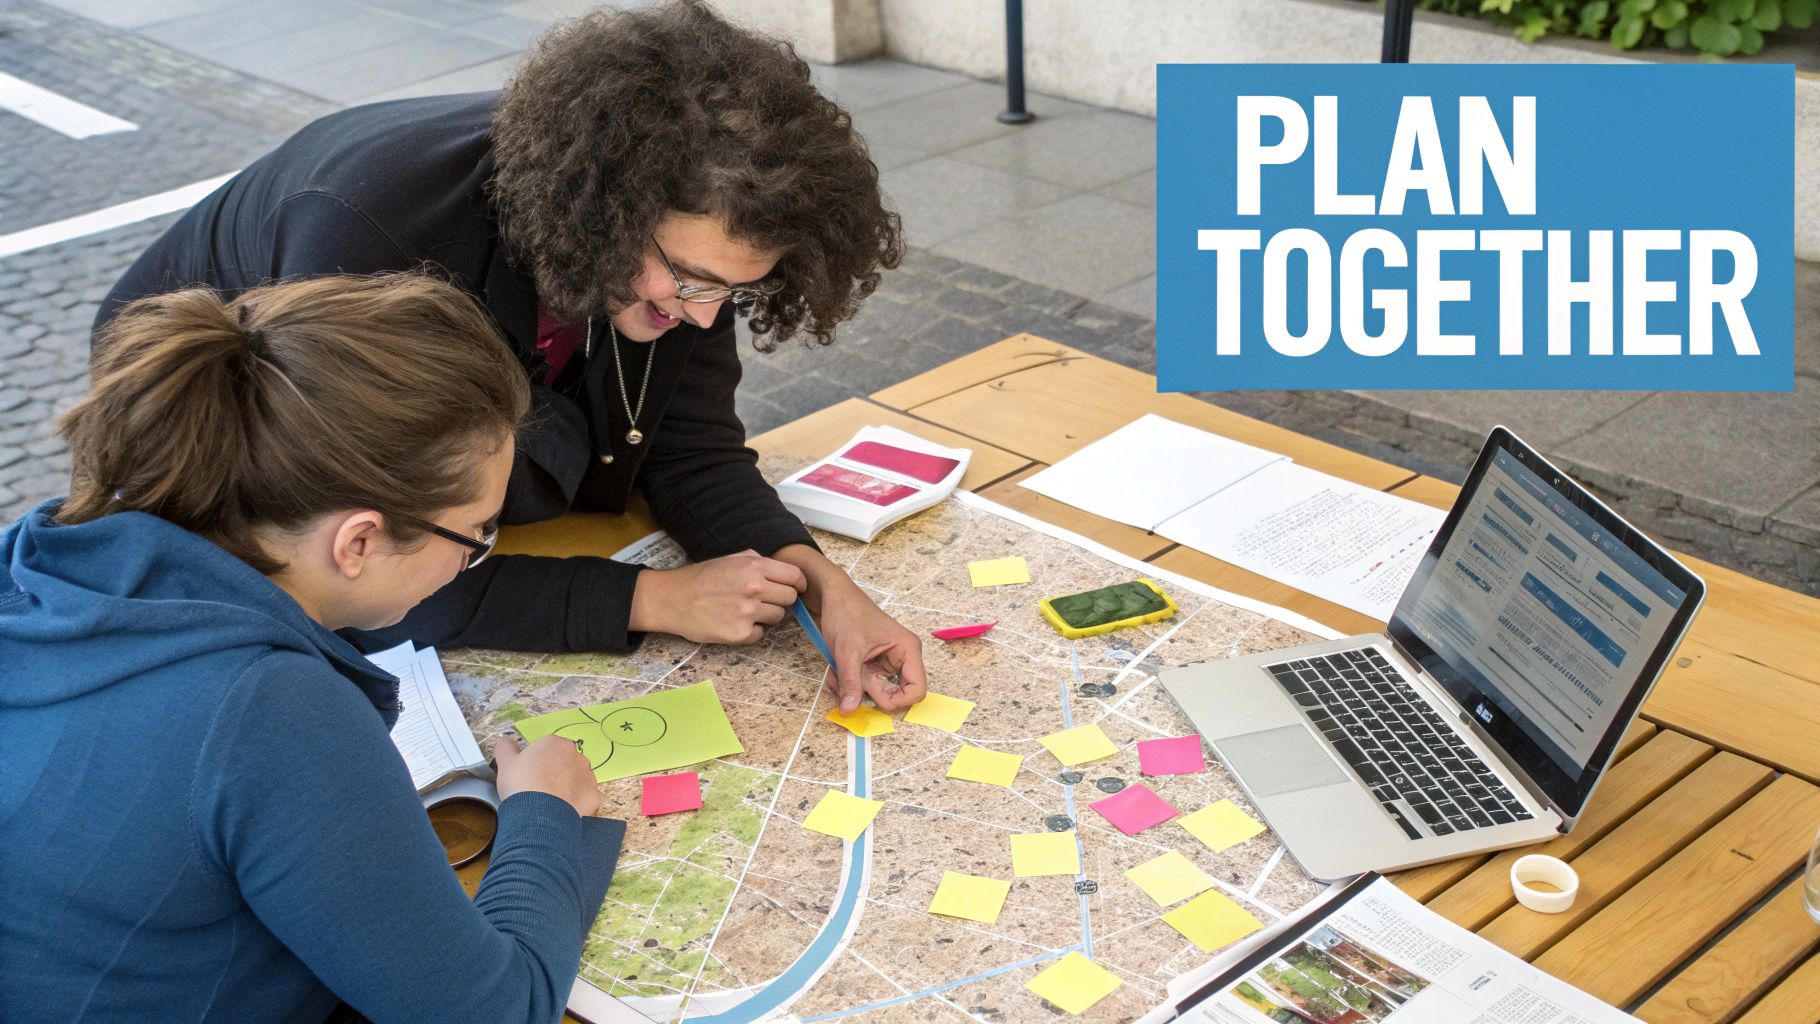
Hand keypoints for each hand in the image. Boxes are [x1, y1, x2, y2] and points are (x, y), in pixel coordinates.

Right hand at [494, 735, 599, 817]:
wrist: (539, 814)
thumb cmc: (521, 785)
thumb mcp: (506, 763)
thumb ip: (506, 748)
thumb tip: (505, 740)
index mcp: (555, 743)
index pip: (548, 749)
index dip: (538, 763)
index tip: (529, 776)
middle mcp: (576, 755)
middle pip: (565, 762)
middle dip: (555, 773)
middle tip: (540, 789)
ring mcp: (588, 775)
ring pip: (577, 779)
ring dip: (568, 786)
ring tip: (551, 802)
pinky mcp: (594, 795)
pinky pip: (585, 797)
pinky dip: (576, 803)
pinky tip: (563, 811)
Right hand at [629, 549, 807, 644]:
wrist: (673, 599)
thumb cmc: (701, 578)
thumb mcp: (731, 559)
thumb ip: (759, 562)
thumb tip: (783, 573)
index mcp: (754, 566)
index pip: (795, 576)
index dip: (798, 583)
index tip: (796, 588)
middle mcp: (754, 588)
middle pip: (790, 598)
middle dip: (781, 599)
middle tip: (765, 600)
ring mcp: (748, 612)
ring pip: (779, 617)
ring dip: (768, 615)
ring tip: (746, 610)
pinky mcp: (740, 633)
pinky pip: (761, 633)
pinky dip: (752, 630)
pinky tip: (735, 622)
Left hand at [816, 580, 927, 713]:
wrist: (832, 596)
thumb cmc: (847, 613)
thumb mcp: (847, 650)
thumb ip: (850, 682)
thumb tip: (849, 710)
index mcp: (907, 649)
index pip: (917, 689)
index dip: (899, 702)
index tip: (874, 701)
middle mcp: (901, 658)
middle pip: (896, 694)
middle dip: (869, 694)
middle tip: (847, 683)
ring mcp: (886, 662)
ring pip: (876, 691)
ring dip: (855, 689)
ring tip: (836, 674)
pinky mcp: (873, 664)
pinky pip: (865, 685)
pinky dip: (849, 684)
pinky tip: (835, 671)